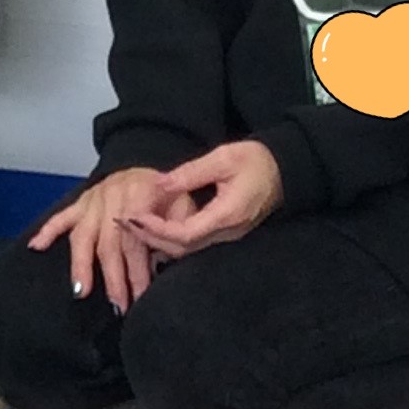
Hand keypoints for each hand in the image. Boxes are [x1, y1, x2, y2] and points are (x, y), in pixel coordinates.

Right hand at [27, 167, 190, 316]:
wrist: (153, 166)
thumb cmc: (171, 194)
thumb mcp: (185, 207)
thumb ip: (175, 234)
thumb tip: (161, 263)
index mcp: (140, 192)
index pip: (135, 240)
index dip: (138, 271)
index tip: (142, 296)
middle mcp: (112, 195)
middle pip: (107, 243)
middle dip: (113, 278)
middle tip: (119, 306)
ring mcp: (93, 198)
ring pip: (82, 235)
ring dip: (81, 265)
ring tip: (81, 291)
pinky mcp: (81, 201)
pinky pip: (61, 217)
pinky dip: (47, 231)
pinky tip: (36, 247)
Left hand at [125, 140, 283, 259]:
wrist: (286, 170)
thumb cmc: (256, 160)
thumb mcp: (223, 158)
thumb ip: (190, 173)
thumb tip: (159, 183)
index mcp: (227, 214)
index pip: (184, 234)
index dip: (155, 229)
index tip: (132, 217)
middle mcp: (227, 233)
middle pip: (182, 249)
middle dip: (150, 239)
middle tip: (123, 223)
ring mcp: (228, 237)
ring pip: (187, 250)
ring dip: (159, 242)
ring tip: (133, 226)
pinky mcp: (226, 234)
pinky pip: (195, 245)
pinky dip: (171, 240)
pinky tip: (155, 228)